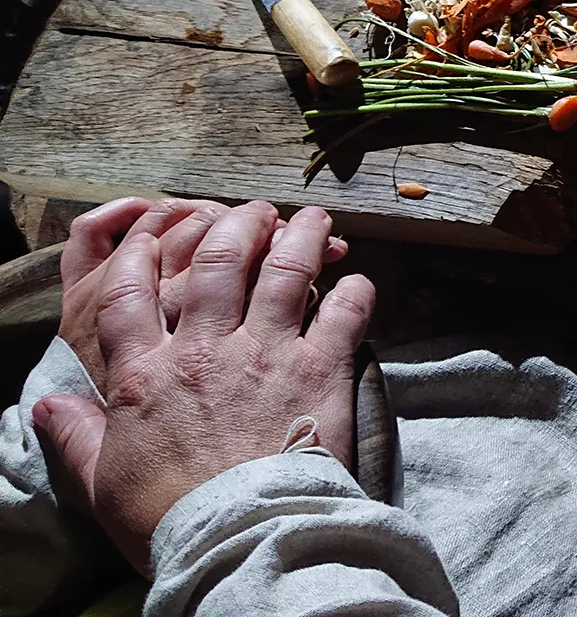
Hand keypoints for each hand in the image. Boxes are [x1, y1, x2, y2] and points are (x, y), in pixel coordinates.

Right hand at [33, 203, 374, 568]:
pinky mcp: (320, 370)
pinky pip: (344, 313)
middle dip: (235, 226)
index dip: (139, 252)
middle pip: (216, 263)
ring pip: (283, 272)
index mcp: (145, 374)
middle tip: (253, 211)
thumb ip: (77, 435)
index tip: (154, 231)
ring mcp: (266, 355)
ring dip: (301, 238)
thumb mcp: (103, 480)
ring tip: (314, 220)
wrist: (240, 537)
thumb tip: (46, 405)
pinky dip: (355, 291)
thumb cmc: (170, 516)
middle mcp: (204, 351)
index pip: (128, 291)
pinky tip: (358, 282)